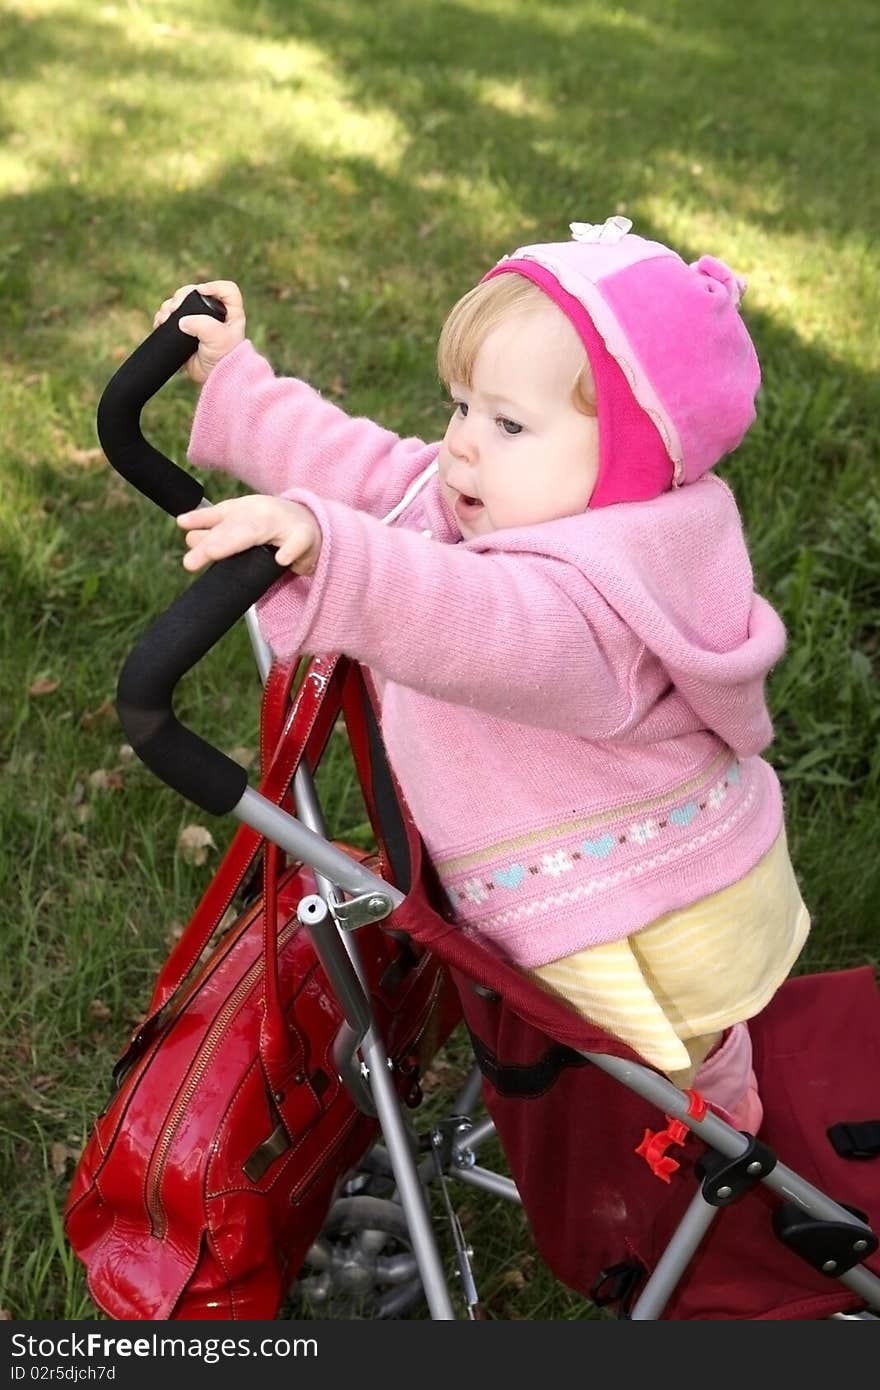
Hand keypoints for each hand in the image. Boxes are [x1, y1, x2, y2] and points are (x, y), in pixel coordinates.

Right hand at [153, 280, 246, 383]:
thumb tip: (181, 322)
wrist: (213, 380)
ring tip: (164, 318)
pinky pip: (170, 318)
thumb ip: (201, 324)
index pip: (226, 290)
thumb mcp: (217, 337)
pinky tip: (159, 323)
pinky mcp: (184, 332)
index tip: (201, 292)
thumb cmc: (223, 359)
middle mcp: (214, 315)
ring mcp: (198, 323)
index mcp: (230, 313)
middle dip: (181, 296)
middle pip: (195, 293)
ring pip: (180, 304)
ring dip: (168, 307)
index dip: (214, 286)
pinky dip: (163, 317)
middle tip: (174, 307)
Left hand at [176, 496, 321, 574]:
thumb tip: (190, 536)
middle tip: (191, 560)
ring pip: (258, 531)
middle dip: (212, 541)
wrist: (312, 523)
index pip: (218, 516)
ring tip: (214, 552)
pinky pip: (297, 543)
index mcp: (243, 510)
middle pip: (233, 528)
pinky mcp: (305, 537)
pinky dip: (290, 550)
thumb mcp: (241, 521)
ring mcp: (282, 524)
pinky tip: (282, 559)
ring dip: (236, 541)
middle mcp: (260, 513)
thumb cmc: (270, 524)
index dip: (200, 519)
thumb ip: (215, 527)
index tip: (183, 524)